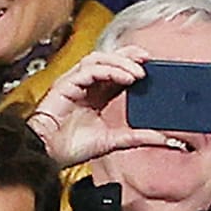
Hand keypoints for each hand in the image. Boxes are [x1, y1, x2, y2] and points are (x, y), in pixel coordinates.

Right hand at [28, 46, 171, 166]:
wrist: (47, 155)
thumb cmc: (70, 148)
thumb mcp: (112, 141)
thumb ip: (136, 137)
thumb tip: (163, 138)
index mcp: (95, 96)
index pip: (117, 73)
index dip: (133, 67)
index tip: (153, 68)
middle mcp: (84, 85)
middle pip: (108, 59)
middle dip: (129, 55)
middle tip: (149, 59)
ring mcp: (73, 83)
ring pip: (99, 59)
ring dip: (121, 61)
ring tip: (139, 70)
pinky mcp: (65, 84)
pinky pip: (89, 69)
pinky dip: (109, 70)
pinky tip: (125, 78)